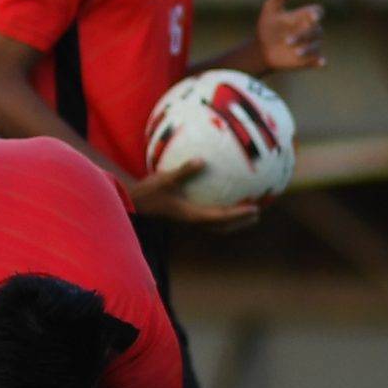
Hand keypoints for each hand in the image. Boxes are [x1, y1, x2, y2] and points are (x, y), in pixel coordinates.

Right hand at [126, 158, 259, 228]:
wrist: (132, 203)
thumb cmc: (147, 192)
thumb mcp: (165, 179)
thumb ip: (184, 171)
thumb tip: (202, 160)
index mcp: (191, 215)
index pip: (221, 217)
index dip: (239, 214)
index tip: (255, 209)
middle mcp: (192, 221)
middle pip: (222, 226)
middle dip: (240, 222)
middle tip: (256, 214)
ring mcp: (187, 219)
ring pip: (214, 224)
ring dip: (230, 220)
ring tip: (243, 212)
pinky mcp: (182, 215)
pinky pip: (206, 215)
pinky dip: (217, 211)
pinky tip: (218, 198)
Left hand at [256, 0, 324, 71]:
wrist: (261, 50)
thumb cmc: (267, 27)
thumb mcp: (271, 9)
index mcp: (304, 16)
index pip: (317, 11)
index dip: (316, 13)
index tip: (311, 17)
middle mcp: (311, 30)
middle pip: (316, 30)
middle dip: (303, 35)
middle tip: (286, 41)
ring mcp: (311, 44)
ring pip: (316, 45)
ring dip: (308, 48)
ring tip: (295, 52)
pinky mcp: (310, 59)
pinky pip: (318, 60)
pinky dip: (320, 61)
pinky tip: (320, 62)